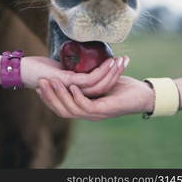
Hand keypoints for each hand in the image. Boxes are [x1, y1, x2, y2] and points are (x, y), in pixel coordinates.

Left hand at [21, 55, 128, 96]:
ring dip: (112, 72)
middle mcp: (77, 94)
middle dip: (117, 74)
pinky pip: (90, 80)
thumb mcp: (63, 69)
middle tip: (126, 61)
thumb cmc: (42, 69)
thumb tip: (85, 60)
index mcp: (77, 92)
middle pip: (104, 88)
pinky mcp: (70, 83)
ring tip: (121, 60)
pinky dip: (102, 71)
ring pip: (100, 85)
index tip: (122, 65)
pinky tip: (109, 62)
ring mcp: (74, 90)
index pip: (100, 88)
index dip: (112, 78)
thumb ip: (74, 70)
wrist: (25, 70)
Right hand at [36, 76, 153, 120]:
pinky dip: (77, 97)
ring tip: (52, 82)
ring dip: (60, 95)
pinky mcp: (103, 110)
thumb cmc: (122, 86)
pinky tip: (71, 86)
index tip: (38, 85)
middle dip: (49, 96)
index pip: (61, 106)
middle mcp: (88, 113)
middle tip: (40, 83)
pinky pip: (85, 106)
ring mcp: (95, 114)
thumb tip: (73, 67)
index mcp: (86, 107)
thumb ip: (86, 78)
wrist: (142, 94)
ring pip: (71, 109)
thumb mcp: (99, 81)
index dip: (49, 98)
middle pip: (62, 110)